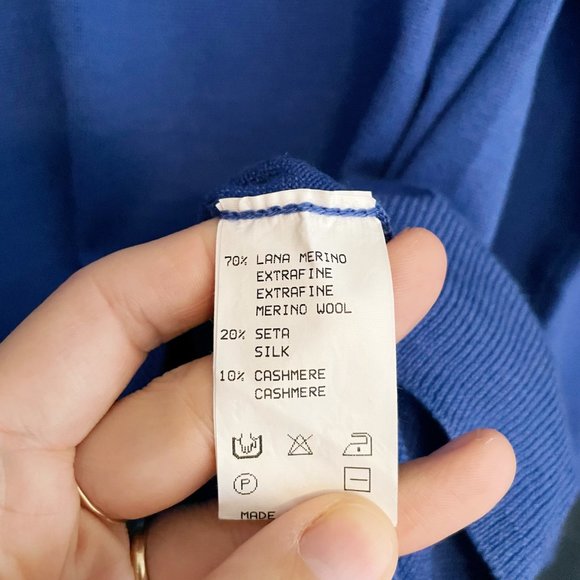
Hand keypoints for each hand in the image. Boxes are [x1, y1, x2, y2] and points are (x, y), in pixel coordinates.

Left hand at [0, 221, 514, 578]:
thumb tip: (355, 531)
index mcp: (3, 466)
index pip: (112, 317)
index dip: (203, 262)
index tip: (296, 231)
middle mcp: (73, 502)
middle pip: (217, 397)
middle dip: (319, 341)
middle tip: (415, 274)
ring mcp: (143, 564)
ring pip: (273, 480)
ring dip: (374, 445)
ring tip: (469, 392)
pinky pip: (295, 557)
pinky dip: (372, 532)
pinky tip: (456, 488)